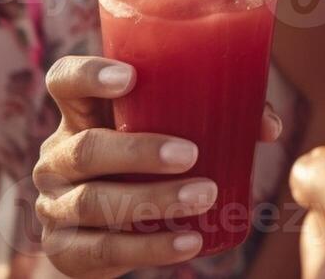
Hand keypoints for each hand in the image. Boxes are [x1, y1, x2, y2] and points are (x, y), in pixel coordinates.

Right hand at [34, 55, 283, 278]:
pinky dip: (150, 248)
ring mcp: (55, 205)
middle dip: (138, 152)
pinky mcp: (65, 249)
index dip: (88, 74)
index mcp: (80, 117)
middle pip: (84, 149)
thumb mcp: (164, 137)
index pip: (64, 82)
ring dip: (154, 199)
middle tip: (190, 154)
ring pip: (94, 202)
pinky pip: (103, 249)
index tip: (130, 77)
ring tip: (204, 196)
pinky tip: (188, 243)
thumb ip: (214, 119)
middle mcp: (57, 158)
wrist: (107, 236)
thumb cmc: (144, 168)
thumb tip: (269, 126)